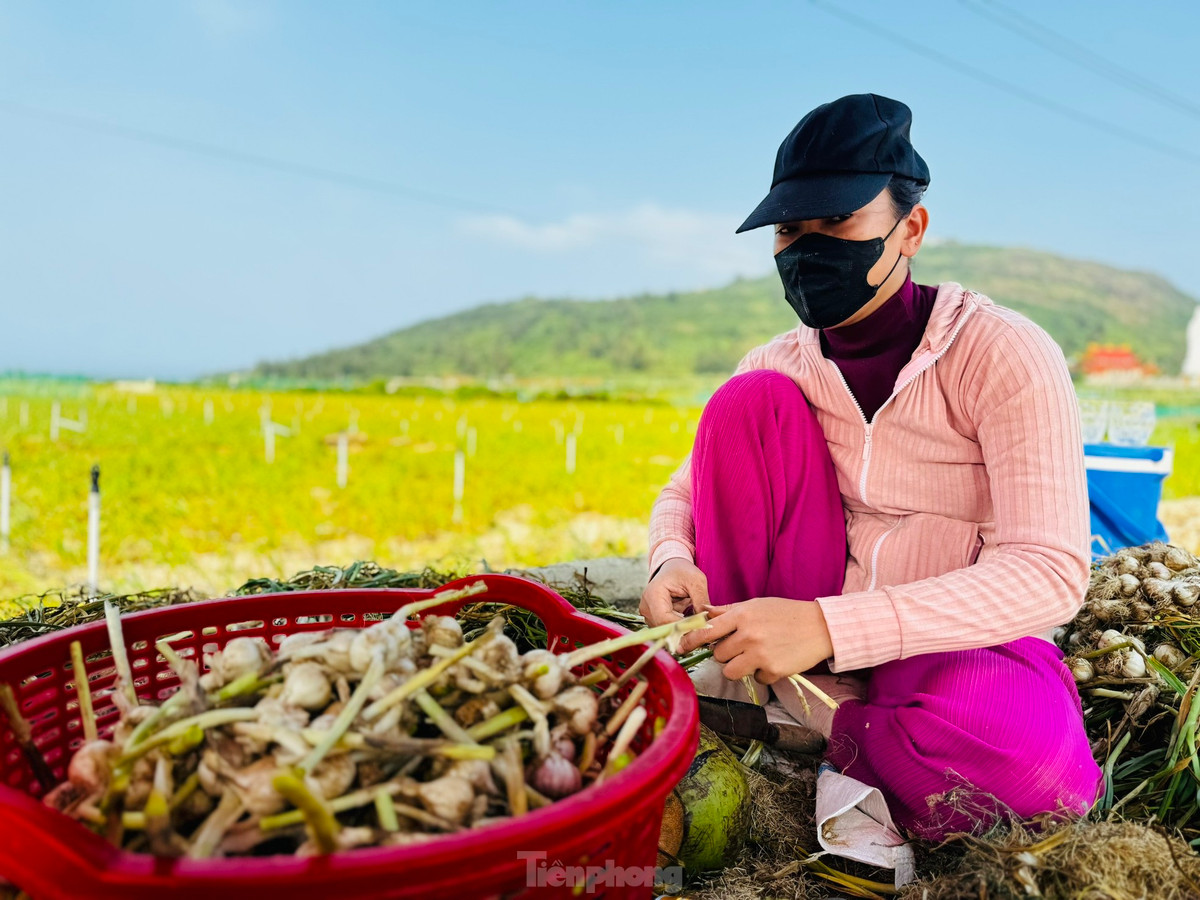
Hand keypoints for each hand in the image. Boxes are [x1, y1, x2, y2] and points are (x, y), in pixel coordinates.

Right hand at [639, 558, 710, 627]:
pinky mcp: (651, 617)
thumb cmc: (683, 571)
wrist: (672, 567)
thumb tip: (707, 620)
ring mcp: (647, 613)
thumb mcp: (697, 581)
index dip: (683, 627)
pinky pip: (665, 628)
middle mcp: (646, 606)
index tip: (700, 627)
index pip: (665, 620)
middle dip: (683, 629)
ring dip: (680, 629)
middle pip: (663, 628)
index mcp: (653, 594)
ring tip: (694, 620)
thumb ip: (701, 601)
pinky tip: (687, 619)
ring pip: (664, 631)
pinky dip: (677, 627)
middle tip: (701, 626)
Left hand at [676, 597, 833, 683]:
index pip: (706, 630)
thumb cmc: (786, 613)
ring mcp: (760, 654)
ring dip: (738, 667)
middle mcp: (749, 635)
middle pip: (718, 654)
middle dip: (725, 653)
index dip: (690, 640)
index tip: (680, 647)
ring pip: (730, 671)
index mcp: (742, 615)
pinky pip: (755, 679)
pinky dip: (762, 673)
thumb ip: (728, 611)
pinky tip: (774, 660)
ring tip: (754, 656)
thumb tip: (703, 613)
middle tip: (741, 646)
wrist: (820, 627)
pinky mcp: (773, 671)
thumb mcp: (756, 605)